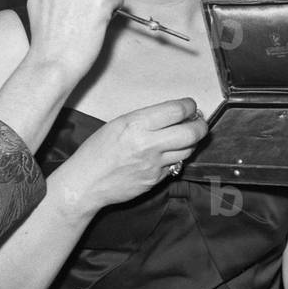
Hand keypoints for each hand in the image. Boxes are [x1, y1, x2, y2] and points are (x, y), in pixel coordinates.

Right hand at [59, 99, 206, 212]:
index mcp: (137, 124)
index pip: (177, 111)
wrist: (86, 182)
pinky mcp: (155, 181)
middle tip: (198, 121)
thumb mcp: (119, 123)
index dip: (189, 106)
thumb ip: (147, 118)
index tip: (190, 106)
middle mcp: (149, 144)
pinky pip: (175, 166)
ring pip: (188, 150)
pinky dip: (176, 158)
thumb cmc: (97, 150)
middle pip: (191, 132)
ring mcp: (154, 165)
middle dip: (200, 125)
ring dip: (191, 142)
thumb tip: (173, 113)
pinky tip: (168, 153)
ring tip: (185, 136)